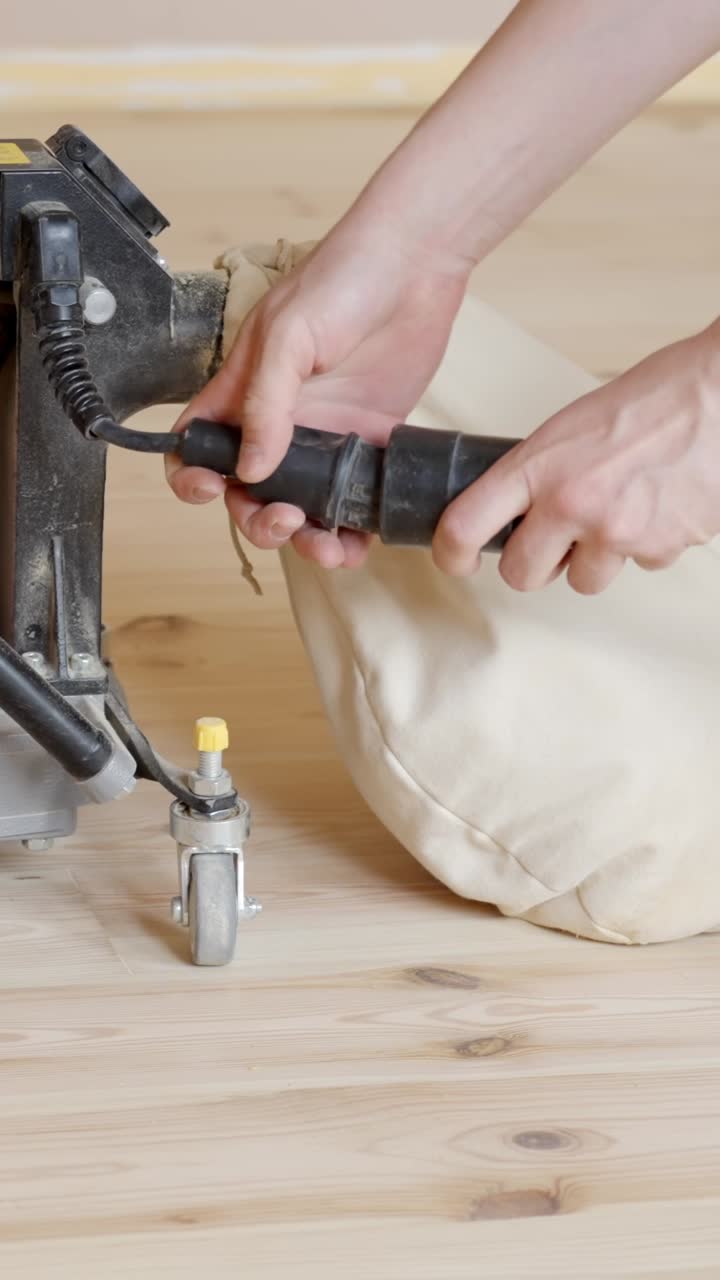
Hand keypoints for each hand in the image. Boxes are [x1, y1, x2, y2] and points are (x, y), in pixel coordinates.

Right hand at [168, 216, 469, 567]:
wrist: (417, 266)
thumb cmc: (343, 278)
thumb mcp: (288, 334)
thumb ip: (264, 403)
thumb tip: (252, 468)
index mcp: (242, 392)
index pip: (197, 445)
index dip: (192, 476)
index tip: (209, 489)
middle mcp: (278, 423)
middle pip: (247, 493)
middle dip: (258, 520)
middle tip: (284, 518)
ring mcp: (324, 439)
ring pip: (299, 508)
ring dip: (305, 539)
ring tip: (328, 547)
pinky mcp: (367, 447)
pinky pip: (350, 503)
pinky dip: (350, 532)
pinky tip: (358, 543)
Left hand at [433, 321, 719, 593]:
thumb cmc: (655, 397)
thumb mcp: (573, 426)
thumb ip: (541, 472)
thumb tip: (519, 513)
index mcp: (538, 465)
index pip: (465, 525)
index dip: (451, 554)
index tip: (455, 560)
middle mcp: (570, 504)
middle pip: (521, 575)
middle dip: (534, 564)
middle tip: (550, 543)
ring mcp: (616, 532)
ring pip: (583, 580)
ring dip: (595, 557)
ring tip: (620, 511)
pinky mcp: (660, 549)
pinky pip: (639, 566)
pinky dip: (647, 545)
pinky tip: (660, 504)